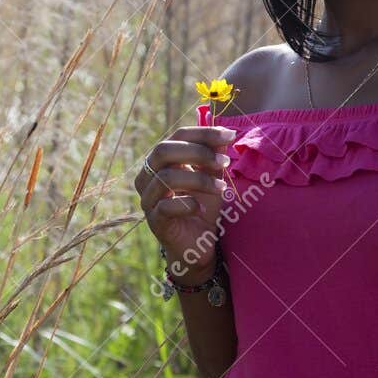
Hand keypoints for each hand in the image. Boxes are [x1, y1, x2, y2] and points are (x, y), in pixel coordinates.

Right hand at [134, 125, 236, 276]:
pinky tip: (202, 209)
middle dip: (198, 152)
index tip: (230, 135)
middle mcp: (148, 176)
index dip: (203, 133)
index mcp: (160, 161)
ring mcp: (148, 199)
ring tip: (221, 188)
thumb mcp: (211, 178)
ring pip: (166, 177)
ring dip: (199, 180)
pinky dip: (188, 204)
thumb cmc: (202, 206)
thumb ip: (214, 158)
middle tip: (224, 162)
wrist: (197, 244)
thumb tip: (224, 135)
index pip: (177, 136)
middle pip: (163, 150)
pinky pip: (166, 206)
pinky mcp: (153, 221)